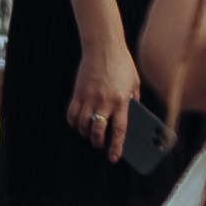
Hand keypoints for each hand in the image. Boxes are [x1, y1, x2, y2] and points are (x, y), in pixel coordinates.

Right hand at [67, 37, 141, 163]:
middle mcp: (105, 101)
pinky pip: (72, 114)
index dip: (116, 147)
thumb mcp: (134, 83)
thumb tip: (132, 117)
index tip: (113, 158)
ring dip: (86, 133)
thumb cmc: (122, 64)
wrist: (103, 47)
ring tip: (90, 132)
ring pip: (82, 125)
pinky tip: (79, 122)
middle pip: (97, 131)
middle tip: (100, 144)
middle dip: (97, 142)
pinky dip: (73, 122)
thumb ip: (133, 100)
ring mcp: (89, 97)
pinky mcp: (78, 92)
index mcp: (122, 100)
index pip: (119, 130)